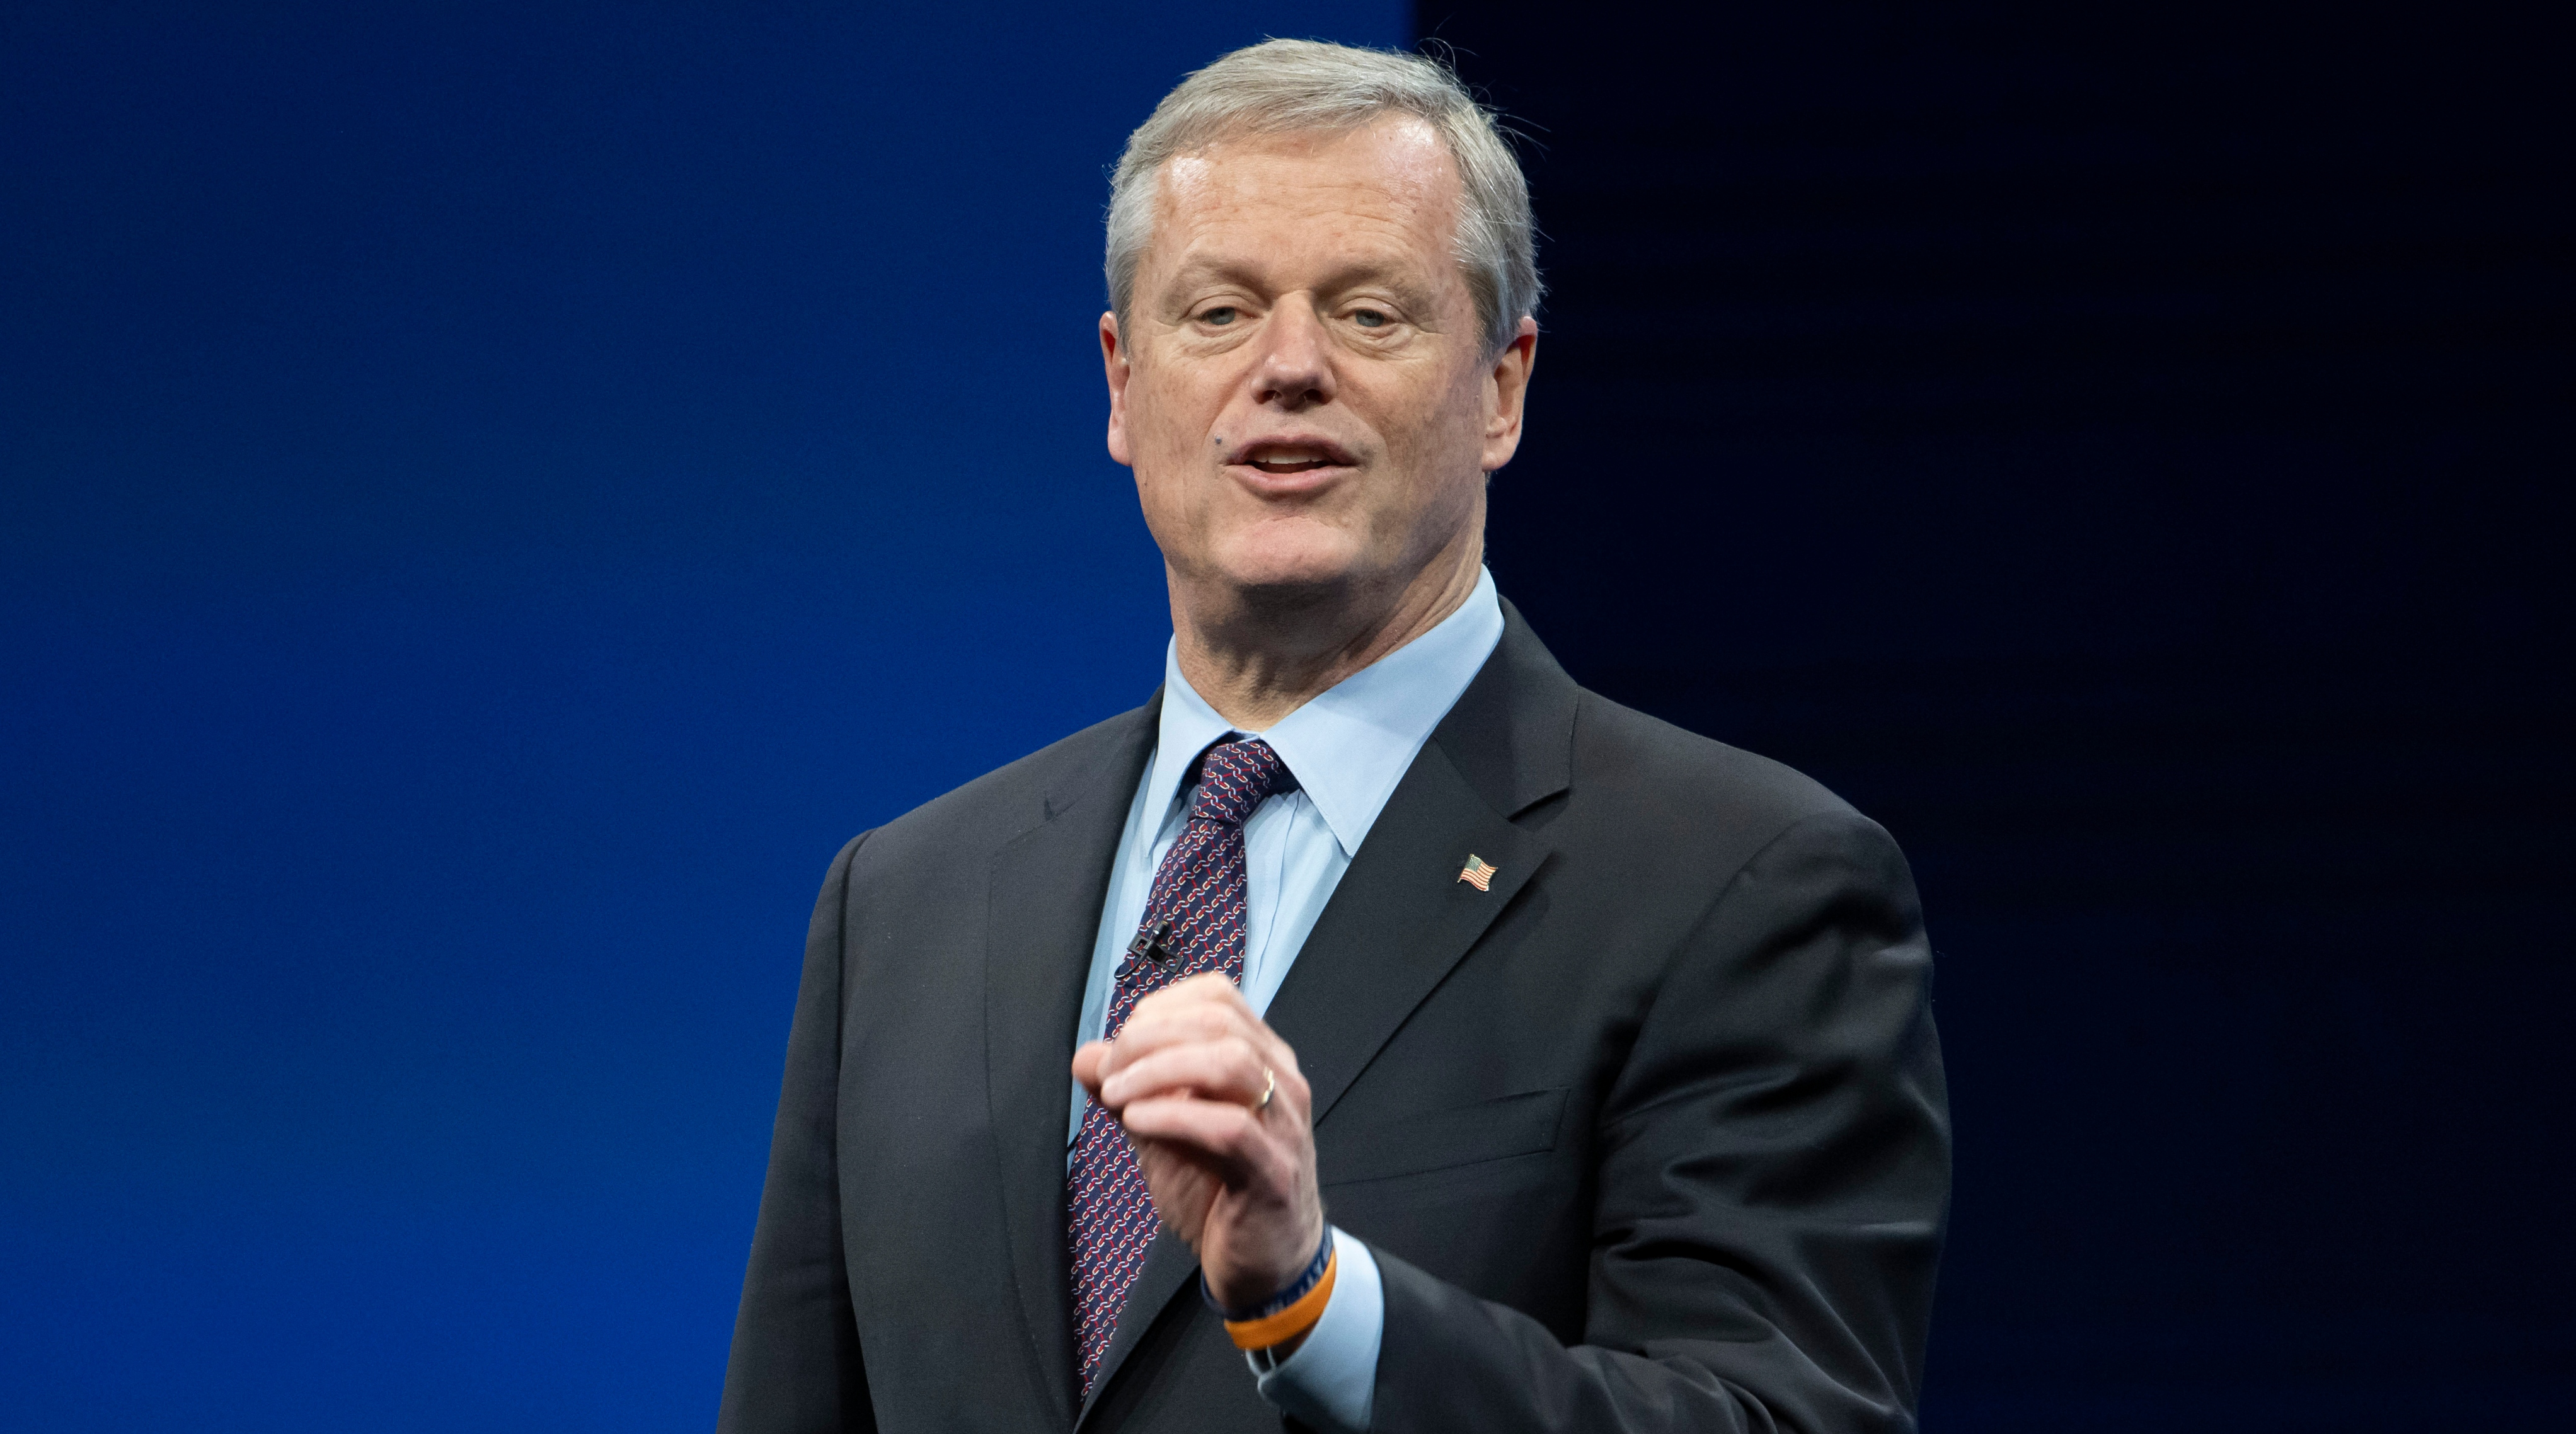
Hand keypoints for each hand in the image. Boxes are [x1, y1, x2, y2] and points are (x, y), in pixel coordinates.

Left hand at [1072, 971, 1325, 1312]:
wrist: (1265, 1266)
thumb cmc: (1219, 1192)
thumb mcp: (1162, 1132)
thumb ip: (1128, 1091)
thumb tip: (1086, 1056)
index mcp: (1261, 1058)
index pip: (1217, 995)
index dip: (1158, 1008)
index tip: (1119, 1045)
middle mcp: (1280, 1080)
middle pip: (1217, 1021)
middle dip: (1148, 1038)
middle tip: (1109, 1073)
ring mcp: (1284, 1124)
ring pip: (1229, 1061)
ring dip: (1158, 1070)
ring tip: (1117, 1096)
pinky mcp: (1275, 1172)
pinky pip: (1228, 1127)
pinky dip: (1173, 1116)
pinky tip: (1137, 1123)